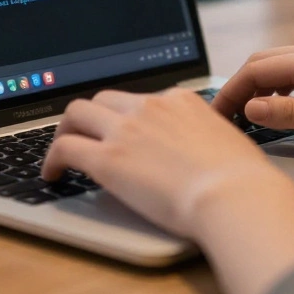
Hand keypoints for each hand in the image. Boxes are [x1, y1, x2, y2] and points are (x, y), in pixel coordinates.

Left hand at [42, 88, 293, 293]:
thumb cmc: (242, 181)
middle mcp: (150, 107)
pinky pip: (65, 147)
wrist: (234, 195)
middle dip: (91, 117)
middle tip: (85, 137)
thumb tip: (204, 152)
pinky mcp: (107, 158)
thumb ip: (207, 138)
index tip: (121, 130)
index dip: (125, 115)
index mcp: (181, 101)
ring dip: (66, 130)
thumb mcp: (228, 144)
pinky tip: (52, 175)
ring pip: (77, 112)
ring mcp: (126, 130)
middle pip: (104, 98)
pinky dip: (51, 158)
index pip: (141, 99)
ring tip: (62, 152)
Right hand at [212, 39, 293, 148]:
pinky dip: (281, 84)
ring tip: (247, 112)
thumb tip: (252, 108)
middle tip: (223, 114)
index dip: (230, 92)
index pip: (257, 70)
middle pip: (265, 60)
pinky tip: (283, 105)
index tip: (215, 115)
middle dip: (238, 85)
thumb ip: (291, 115)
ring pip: (282, 62)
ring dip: (259, 84)